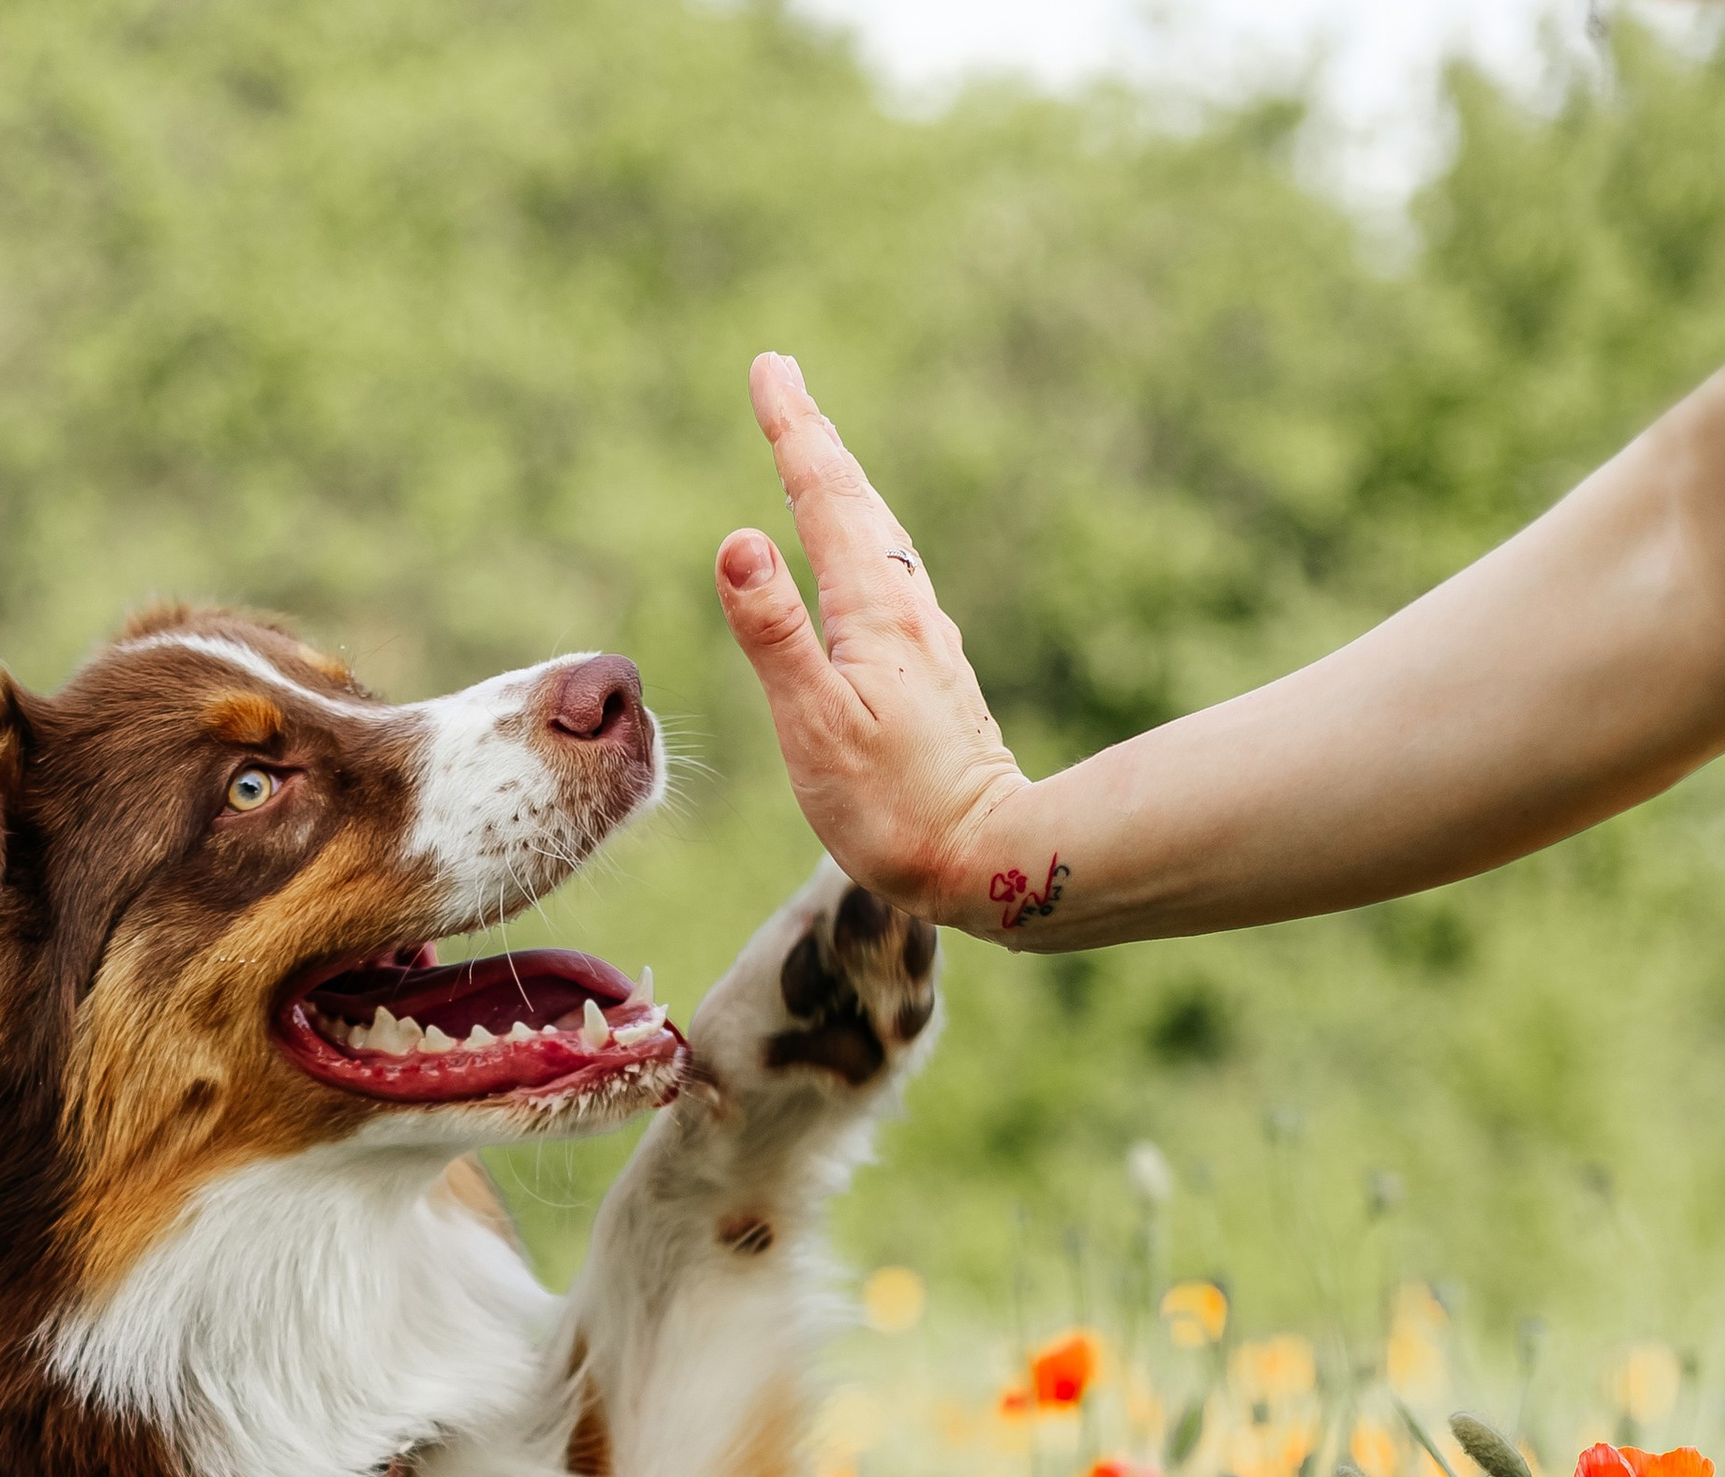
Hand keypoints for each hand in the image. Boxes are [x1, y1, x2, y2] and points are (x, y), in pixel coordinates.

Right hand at [717, 355, 1029, 932]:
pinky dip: (863, 541)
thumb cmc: (892, 807)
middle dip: (815, 439)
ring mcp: (925, 640)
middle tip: (783, 381)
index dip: (793, 431)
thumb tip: (738, 539)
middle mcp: (907, 610)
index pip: (824, 497)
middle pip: (856, 501)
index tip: (769, 370)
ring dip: (842, 486)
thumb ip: (774, 633)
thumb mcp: (814, 724)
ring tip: (816, 453)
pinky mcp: (932, 674)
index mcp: (874, 609)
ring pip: (878, 537)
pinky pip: (888, 578)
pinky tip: (864, 560)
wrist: (986, 859)